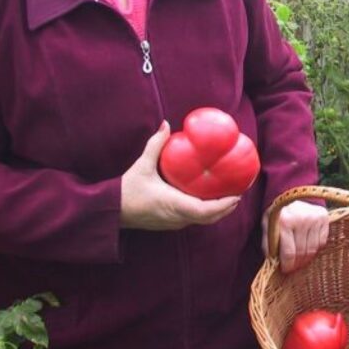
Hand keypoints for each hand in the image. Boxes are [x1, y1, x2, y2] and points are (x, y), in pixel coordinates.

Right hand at [120, 122, 240, 229]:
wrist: (109, 212)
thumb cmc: (126, 191)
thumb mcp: (142, 165)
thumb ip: (155, 145)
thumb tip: (166, 124)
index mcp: (174, 204)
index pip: (205, 211)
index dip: (223, 205)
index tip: (236, 196)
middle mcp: (177, 217)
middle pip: (209, 218)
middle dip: (226, 208)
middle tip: (238, 194)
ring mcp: (174, 223)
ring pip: (202, 221)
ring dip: (217, 212)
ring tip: (229, 197)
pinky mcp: (170, 224)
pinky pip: (193, 220)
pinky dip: (206, 213)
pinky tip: (209, 201)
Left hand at [262, 201, 328, 273]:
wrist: (290, 193)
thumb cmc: (277, 214)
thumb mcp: (267, 227)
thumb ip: (269, 244)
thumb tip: (273, 263)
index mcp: (285, 221)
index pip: (289, 252)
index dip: (287, 265)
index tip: (286, 270)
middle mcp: (301, 219)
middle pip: (302, 252)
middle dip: (297, 264)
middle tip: (293, 268)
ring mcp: (314, 217)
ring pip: (313, 249)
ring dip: (306, 258)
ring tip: (300, 260)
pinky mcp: (323, 217)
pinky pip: (322, 241)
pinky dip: (315, 247)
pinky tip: (308, 246)